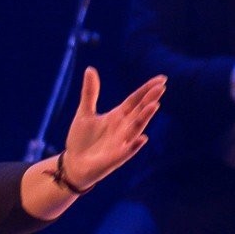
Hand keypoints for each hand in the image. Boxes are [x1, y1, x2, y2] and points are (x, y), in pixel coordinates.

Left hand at [59, 66, 164, 189]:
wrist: (73, 164)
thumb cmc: (81, 140)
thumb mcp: (85, 113)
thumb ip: (90, 92)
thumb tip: (90, 69)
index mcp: (117, 116)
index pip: (135, 100)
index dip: (147, 89)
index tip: (161, 79)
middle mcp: (123, 128)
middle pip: (139, 111)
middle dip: (149, 100)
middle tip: (160, 87)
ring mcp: (121, 143)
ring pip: (135, 129)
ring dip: (144, 118)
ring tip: (154, 105)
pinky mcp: (114, 158)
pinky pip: (126, 151)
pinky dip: (134, 145)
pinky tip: (142, 138)